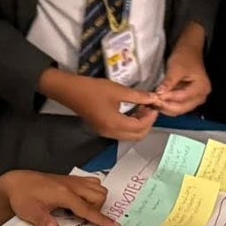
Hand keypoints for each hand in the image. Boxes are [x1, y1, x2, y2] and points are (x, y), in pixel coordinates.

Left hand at [0, 170, 120, 225]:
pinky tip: (79, 200)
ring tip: (82, 210)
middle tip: (83, 219)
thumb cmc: (22, 197)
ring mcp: (72, 180)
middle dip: (98, 209)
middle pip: (99, 195)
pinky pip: (90, 182)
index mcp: (64, 194)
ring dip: (96, 199)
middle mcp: (71, 185)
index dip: (102, 219)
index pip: (88, 209)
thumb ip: (44, 222)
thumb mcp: (31, 212)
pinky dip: (91, 192)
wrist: (16, 183)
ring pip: (97, 187)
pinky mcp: (69, 179)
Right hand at [41, 70, 158, 141]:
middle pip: (137, 136)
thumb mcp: (117, 90)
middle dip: (147, 123)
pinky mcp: (102, 129)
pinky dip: (130, 125)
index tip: (155, 105)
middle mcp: (112, 133)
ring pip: (130, 135)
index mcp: (116, 124)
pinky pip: (122, 132)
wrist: (70, 91)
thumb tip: (153, 97)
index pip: (140, 127)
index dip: (151, 117)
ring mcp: (106, 133)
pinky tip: (132, 111)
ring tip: (143, 108)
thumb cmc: (93, 89)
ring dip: (139, 125)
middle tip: (151, 108)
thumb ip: (137, 96)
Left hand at [152, 31, 210, 116]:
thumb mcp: (176, 67)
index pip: (182, 98)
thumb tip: (159, 93)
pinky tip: (157, 102)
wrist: (189, 51)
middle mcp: (201, 97)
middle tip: (151, 102)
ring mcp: (195, 100)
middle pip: (181, 108)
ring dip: (165, 107)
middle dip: (165, 106)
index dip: (167, 98)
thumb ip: (169, 81)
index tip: (153, 97)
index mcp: (201, 88)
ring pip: (178, 110)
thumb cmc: (184, 57)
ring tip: (152, 103)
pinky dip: (167, 105)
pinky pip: (177, 106)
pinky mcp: (189, 99)